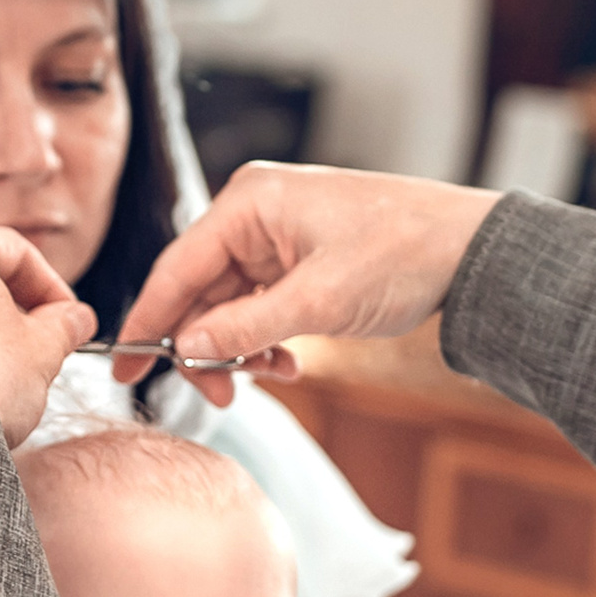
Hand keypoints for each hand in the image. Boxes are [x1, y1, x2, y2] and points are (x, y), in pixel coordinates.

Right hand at [115, 164, 500, 406]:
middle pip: (200, 291)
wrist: (470, 249)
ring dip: (240, 349)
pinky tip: (285, 364)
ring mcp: (277, 237)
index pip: (177, 267)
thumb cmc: (401, 254)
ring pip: (229, 305)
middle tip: (220, 394)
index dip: (148, 321)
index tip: (125, 368)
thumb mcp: (318, 300)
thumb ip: (244, 327)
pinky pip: (259, 306)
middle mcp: (255, 213)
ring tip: (269, 377)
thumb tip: (184, 349)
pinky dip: (264, 340)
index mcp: (249, 201)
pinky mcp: (298, 261)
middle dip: (205, 346)